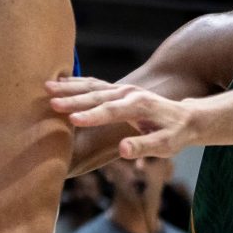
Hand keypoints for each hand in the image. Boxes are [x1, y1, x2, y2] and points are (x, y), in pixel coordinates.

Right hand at [47, 77, 201, 157]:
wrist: (186, 117)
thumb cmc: (175, 135)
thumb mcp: (165, 145)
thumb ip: (144, 147)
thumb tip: (122, 150)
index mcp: (140, 106)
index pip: (112, 111)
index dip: (92, 116)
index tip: (72, 120)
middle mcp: (129, 93)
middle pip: (98, 95)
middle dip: (73, 99)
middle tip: (51, 103)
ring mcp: (122, 89)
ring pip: (92, 86)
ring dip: (69, 87)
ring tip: (46, 87)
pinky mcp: (117, 90)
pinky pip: (93, 84)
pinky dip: (75, 83)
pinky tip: (59, 83)